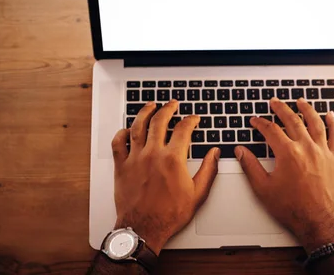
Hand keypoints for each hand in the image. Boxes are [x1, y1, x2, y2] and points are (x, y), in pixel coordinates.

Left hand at [111, 100, 219, 254]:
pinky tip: (128, 129)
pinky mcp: (121, 166)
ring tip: (150, 106)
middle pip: (159, 121)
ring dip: (145, 112)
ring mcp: (135, 159)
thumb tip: (215, 153)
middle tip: (172, 104)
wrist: (144, 229)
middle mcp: (152, 154)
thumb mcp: (198, 194)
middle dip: (168, 108)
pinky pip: (118, 143)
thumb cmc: (169, 214)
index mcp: (173, 159)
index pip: (183, 129)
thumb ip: (209, 170)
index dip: (190, 120)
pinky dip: (122, 133)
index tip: (194, 118)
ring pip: (138, 126)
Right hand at [235, 97, 333, 252]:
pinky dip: (333, 123)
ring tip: (300, 101)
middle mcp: (306, 148)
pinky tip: (330, 116)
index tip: (255, 121)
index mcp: (288, 153)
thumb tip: (241, 151)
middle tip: (274, 102)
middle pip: (292, 120)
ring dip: (306, 109)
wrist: (318, 221)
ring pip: (315, 123)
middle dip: (281, 108)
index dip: (260, 123)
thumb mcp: (263, 188)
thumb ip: (250, 166)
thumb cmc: (293, 208)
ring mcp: (322, 152)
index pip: (270, 130)